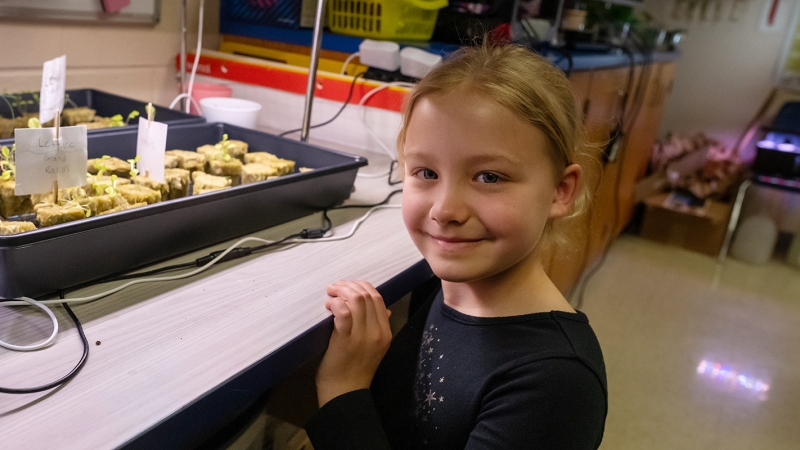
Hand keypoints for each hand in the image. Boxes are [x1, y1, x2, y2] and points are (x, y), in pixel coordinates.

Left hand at [316, 280, 392, 406]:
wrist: (345, 393)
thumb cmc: (356, 370)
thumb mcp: (374, 347)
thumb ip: (379, 327)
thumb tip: (385, 309)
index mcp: (385, 332)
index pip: (378, 298)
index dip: (362, 286)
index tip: (347, 286)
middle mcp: (377, 332)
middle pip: (367, 296)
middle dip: (349, 285)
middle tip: (335, 287)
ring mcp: (362, 336)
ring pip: (356, 300)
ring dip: (341, 291)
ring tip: (330, 293)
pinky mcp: (346, 340)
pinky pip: (343, 312)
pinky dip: (335, 303)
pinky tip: (328, 306)